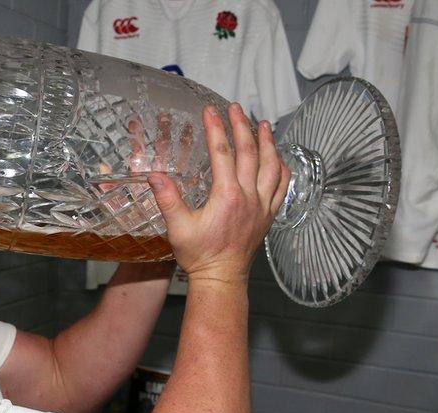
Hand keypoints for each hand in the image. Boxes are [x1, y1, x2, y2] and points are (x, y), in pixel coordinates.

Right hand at [147, 103, 289, 285]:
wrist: (221, 278)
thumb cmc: (200, 255)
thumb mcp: (178, 228)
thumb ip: (168, 199)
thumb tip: (154, 175)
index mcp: (228, 197)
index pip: (223, 154)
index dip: (216, 130)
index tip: (210, 111)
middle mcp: (250, 197)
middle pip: (250, 153)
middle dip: (242, 127)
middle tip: (236, 108)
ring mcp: (263, 206)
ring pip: (272, 166)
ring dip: (268, 142)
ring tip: (263, 124)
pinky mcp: (269, 215)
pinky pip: (282, 186)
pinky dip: (282, 168)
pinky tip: (278, 158)